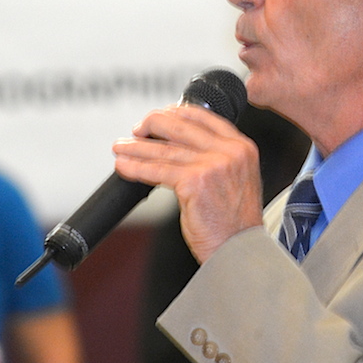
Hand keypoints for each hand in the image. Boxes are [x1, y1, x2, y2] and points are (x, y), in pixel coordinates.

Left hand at [113, 103, 264, 262]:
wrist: (240, 250)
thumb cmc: (235, 222)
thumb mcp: (237, 179)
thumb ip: (217, 158)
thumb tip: (180, 145)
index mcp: (242, 147)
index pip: (203, 117)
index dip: (175, 112)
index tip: (158, 117)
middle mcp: (230, 152)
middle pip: (181, 126)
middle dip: (152, 124)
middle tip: (136, 130)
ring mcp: (213, 165)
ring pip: (165, 149)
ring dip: (137, 147)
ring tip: (121, 148)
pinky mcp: (195, 182)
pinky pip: (158, 170)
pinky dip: (137, 167)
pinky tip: (124, 166)